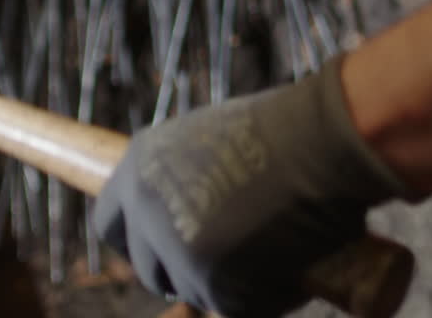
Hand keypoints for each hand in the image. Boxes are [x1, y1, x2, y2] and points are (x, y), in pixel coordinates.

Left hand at [94, 57, 406, 316]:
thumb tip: (185, 214)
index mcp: (138, 169)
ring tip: (274, 247)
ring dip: (230, 283)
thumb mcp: (210, 140)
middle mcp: (147, 213)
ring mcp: (179, 252)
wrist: (320, 142)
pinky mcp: (214, 284)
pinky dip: (265, 296)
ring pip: (195, 292)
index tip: (165, 246)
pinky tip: (291, 263)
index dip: (139, 239)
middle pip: (150, 269)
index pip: (111, 224)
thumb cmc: (284, 131)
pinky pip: (236, 307)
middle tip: (230, 257)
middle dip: (185, 270)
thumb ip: (184, 177)